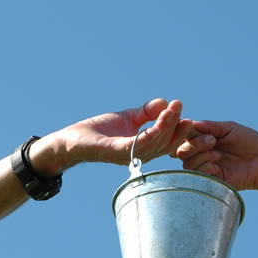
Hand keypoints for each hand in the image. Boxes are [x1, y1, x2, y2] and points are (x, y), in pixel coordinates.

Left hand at [33, 99, 189, 174]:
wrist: (72, 140)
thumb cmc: (99, 131)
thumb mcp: (128, 118)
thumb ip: (146, 112)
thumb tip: (165, 102)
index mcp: (144, 148)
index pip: (168, 141)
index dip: (180, 129)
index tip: (185, 112)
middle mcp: (140, 155)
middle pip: (167, 143)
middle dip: (178, 126)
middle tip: (180, 106)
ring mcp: (129, 155)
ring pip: (156, 143)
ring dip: (167, 124)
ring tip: (173, 108)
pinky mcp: (116, 152)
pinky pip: (140, 143)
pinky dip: (153, 131)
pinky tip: (160, 117)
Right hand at [175, 120, 257, 190]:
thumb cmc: (250, 142)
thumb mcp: (230, 128)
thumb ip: (210, 126)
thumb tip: (190, 123)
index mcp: (204, 140)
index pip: (184, 137)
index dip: (182, 132)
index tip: (189, 125)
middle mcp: (202, 154)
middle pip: (181, 151)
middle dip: (194, 144)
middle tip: (212, 141)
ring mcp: (206, 168)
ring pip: (187, 163)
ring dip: (201, 156)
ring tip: (218, 155)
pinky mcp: (212, 181)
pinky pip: (198, 175)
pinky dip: (205, 167)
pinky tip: (217, 165)